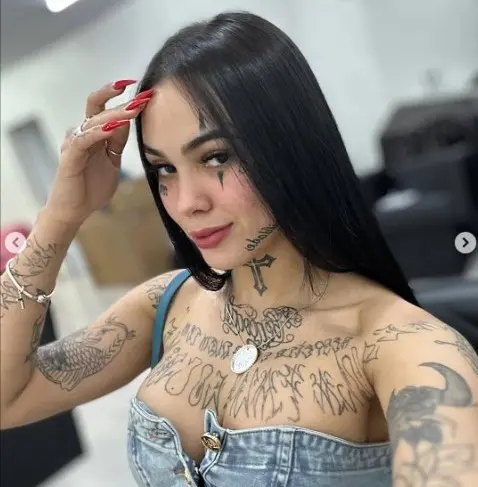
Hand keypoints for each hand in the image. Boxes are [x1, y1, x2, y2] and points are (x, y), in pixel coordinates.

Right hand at [44, 80, 152, 224]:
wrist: (74, 210)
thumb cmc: (91, 187)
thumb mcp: (112, 161)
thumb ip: (118, 142)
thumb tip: (128, 121)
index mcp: (93, 134)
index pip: (109, 110)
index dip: (127, 102)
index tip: (147, 95)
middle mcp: (82, 134)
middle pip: (100, 108)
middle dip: (123, 101)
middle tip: (143, 96)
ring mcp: (74, 143)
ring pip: (94, 121)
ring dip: (115, 114)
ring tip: (133, 108)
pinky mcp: (70, 157)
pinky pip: (84, 139)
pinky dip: (99, 132)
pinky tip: (114, 126)